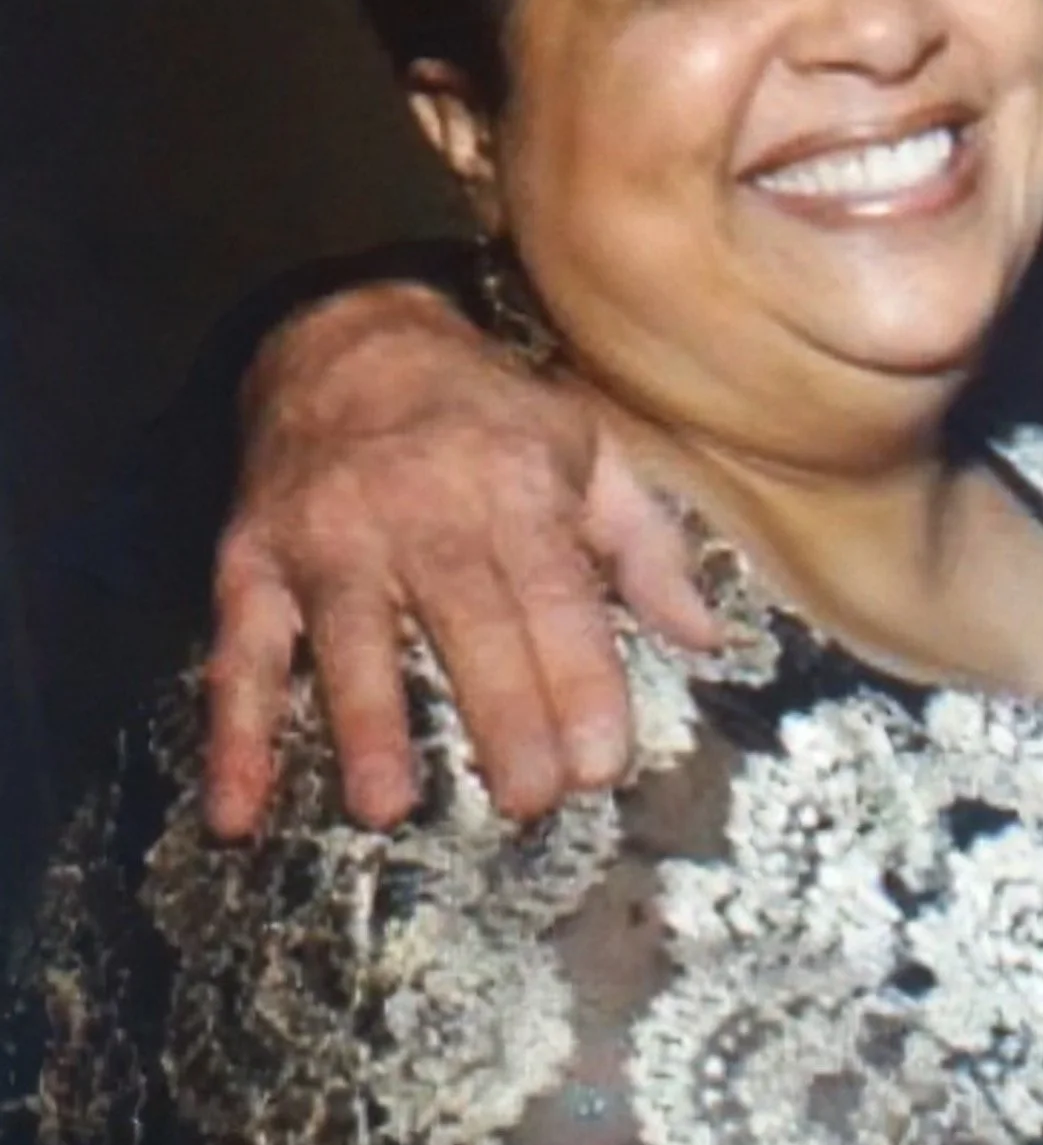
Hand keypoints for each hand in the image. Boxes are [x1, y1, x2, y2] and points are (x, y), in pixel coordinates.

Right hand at [204, 284, 712, 833]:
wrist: (340, 335)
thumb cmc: (483, 414)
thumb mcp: (582, 449)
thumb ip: (644, 546)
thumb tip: (704, 638)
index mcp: (515, 487)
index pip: (555, 596)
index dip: (579, 681)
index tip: (600, 765)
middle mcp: (421, 510)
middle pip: (466, 623)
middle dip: (501, 715)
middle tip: (530, 802)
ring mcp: (329, 538)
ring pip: (350, 638)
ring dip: (366, 724)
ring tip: (386, 806)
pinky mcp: (253, 561)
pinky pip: (241, 653)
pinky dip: (234, 734)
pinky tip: (239, 809)